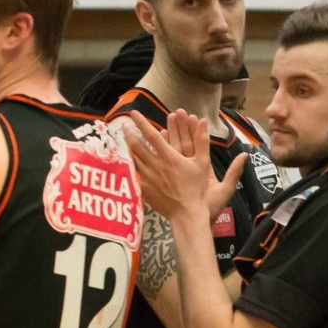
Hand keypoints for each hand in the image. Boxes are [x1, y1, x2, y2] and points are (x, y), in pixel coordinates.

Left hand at [126, 110, 244, 221]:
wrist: (186, 214)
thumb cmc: (196, 189)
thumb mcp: (203, 163)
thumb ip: (203, 141)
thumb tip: (203, 122)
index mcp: (168, 157)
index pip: (151, 134)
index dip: (141, 122)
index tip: (134, 113)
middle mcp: (155, 165)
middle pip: (135, 145)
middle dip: (129, 133)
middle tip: (124, 125)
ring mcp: (147, 178)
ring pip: (133, 158)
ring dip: (128, 148)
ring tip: (126, 141)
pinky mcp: (144, 189)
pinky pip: (135, 173)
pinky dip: (132, 164)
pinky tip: (131, 162)